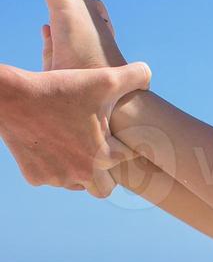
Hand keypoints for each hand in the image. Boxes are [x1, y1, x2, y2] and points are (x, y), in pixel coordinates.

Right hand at [0, 62, 148, 196]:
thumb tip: (149, 74)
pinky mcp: (35, 178)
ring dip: (80, 172)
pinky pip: (51, 179)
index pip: (127, 160)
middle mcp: (82, 174)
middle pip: (105, 188)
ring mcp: (57, 178)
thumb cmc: (60, 87)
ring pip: (78, 185)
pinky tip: (52, 150)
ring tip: (77, 150)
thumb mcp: (102, 79)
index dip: (125, 146)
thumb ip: (134, 76)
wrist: (11, 96)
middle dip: (106, 174)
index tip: (120, 137)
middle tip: (100, 154)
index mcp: (104, 157)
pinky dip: (52, 168)